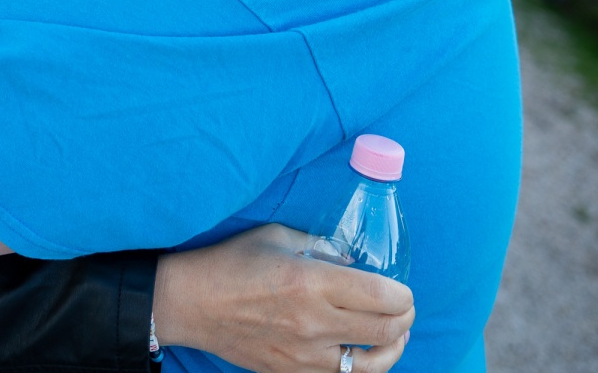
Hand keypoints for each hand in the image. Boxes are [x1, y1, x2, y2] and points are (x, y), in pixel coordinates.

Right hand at [153, 225, 412, 372]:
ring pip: (372, 365)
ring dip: (393, 350)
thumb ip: (322, 247)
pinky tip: (361, 354)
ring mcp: (304, 355)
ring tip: (395, 338)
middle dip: (406, 319)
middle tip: (404, 310)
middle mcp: (314, 322)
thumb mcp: (278, 238)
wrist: (192, 303)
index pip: (384, 296)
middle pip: (387, 331)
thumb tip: (354, 262)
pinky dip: (360, 368)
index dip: (404, 294)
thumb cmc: (232, 262)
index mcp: (312, 282)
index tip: (402, 289)